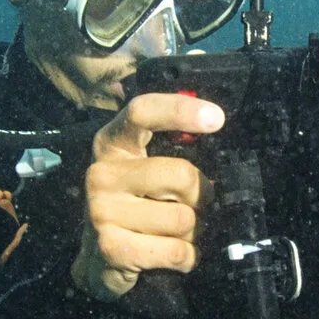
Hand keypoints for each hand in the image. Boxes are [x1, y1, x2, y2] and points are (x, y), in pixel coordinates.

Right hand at [74, 89, 224, 301]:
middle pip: (181, 174)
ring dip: (195, 232)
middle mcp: (102, 171)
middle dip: (204, 196)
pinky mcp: (110, 247)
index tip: (217, 119)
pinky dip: (186, 258)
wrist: (102, 259)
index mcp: (113, 142)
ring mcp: (101, 210)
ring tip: (180, 233)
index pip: (141, 112)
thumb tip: (202, 59)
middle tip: (199, 206)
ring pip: (184, 219)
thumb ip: (174, 121)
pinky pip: (175, 251)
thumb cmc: (137, 203)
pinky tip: (175, 255)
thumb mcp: (148, 160)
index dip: (180, 110)